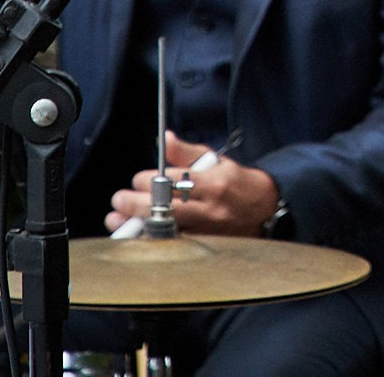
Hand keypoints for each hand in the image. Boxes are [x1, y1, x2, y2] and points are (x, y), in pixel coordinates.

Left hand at [106, 131, 278, 236]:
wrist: (266, 208)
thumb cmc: (238, 182)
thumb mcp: (216, 160)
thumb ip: (186, 152)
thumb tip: (164, 139)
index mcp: (212, 182)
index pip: (171, 180)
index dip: (147, 179)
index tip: (138, 179)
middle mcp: (209, 207)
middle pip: (163, 207)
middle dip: (134, 203)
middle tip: (119, 199)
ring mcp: (207, 229)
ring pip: (164, 229)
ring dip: (136, 225)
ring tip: (118, 221)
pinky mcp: (205, 244)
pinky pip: (172, 244)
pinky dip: (152, 240)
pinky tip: (138, 236)